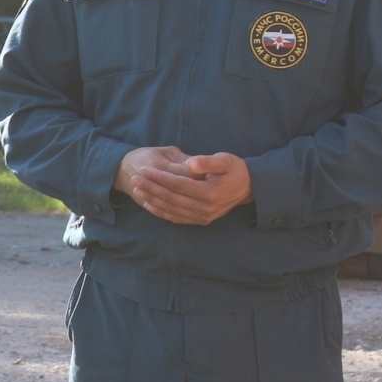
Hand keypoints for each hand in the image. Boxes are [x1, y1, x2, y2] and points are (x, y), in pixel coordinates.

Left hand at [122, 147, 253, 224]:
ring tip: (136, 189)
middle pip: (171, 198)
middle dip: (151, 188)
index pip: (178, 185)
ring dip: (152, 200)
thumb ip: (207, 161)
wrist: (248, 188)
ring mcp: (203, 217)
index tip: (144, 169)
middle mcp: (205, 208)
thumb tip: (190, 164)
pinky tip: (148, 204)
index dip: (159, 177)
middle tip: (134, 178)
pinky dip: (161, 212)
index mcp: (210, 193)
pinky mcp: (201, 220)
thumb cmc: (235, 170)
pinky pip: (177, 218)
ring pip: (171, 209)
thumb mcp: (225, 160)